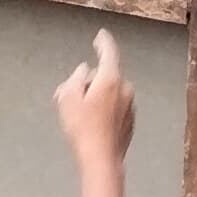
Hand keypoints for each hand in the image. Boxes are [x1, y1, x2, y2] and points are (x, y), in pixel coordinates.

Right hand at [55, 29, 135, 166]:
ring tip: (76, 115)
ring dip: (94, 98)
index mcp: (111, 79)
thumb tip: (84, 72)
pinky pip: (114, 108)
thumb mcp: (68, 98)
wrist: (101, 160)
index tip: (101, 35)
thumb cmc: (83, 129)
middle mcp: (125, 90)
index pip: (109, 52)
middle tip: (67, 96)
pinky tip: (89, 125)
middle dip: (88, 82)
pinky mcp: (129, 122)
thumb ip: (75, 78)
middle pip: (104, 76)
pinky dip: (103, 110)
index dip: (103, 42)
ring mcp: (129, 107)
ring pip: (109, 93)